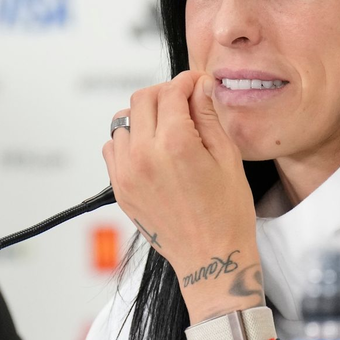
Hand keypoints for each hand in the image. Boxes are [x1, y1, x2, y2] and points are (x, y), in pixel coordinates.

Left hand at [102, 70, 264, 321]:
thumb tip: (200, 86)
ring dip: (144, 116)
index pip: (171, 92)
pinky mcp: (119, 187)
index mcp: (176, 144)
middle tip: (183, 102)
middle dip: (164, 94)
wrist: (209, 256)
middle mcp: (144, 154)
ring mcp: (126, 172)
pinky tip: (151, 150)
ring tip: (167, 129)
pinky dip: (129, 140)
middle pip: (143, 99)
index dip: (186, 82)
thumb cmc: (226, 212)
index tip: (196, 84)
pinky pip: (113, 147)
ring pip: (124, 120)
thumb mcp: (227, 157)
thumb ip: (208, 115)